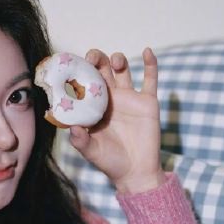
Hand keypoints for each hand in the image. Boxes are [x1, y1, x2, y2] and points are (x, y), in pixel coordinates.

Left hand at [69, 48, 165, 193]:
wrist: (136, 172)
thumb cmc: (110, 162)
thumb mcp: (92, 152)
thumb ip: (81, 141)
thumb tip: (72, 128)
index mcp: (93, 107)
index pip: (83, 84)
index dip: (78, 73)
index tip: (72, 65)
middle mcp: (110, 99)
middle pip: (101, 70)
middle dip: (96, 59)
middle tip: (92, 57)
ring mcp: (129, 98)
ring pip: (123, 70)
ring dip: (118, 60)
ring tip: (116, 61)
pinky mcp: (147, 102)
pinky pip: (150, 79)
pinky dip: (151, 64)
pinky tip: (148, 51)